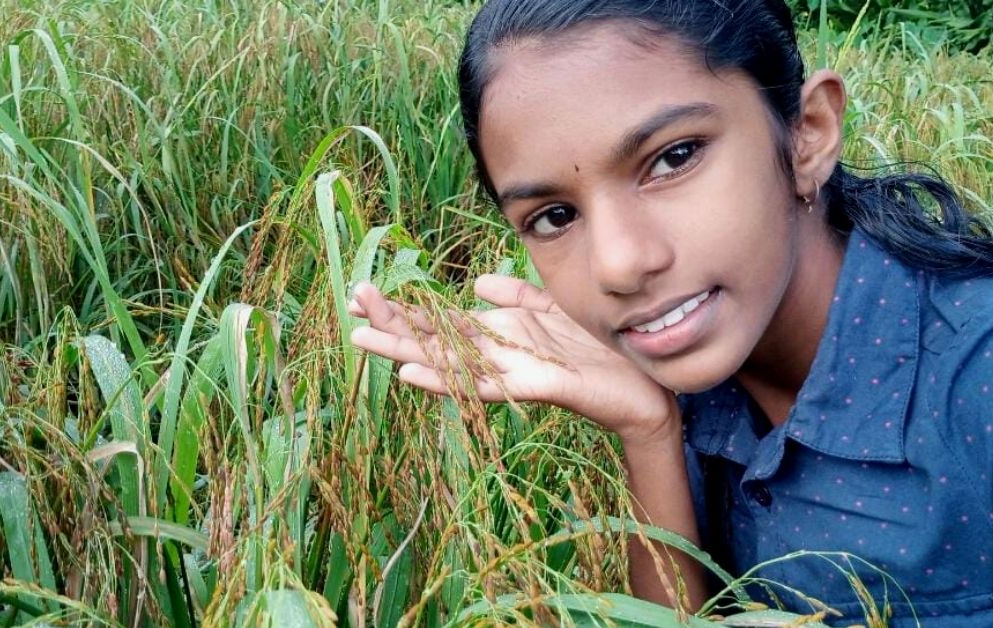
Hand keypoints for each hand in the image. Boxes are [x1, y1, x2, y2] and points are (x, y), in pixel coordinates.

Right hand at [347, 275, 678, 443]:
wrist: (645, 388)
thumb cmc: (601, 352)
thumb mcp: (555, 310)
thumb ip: (519, 295)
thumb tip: (477, 282)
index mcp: (501, 336)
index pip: (442, 321)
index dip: (403, 310)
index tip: (362, 293)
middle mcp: (499, 356)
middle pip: (435, 341)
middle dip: (392, 325)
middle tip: (348, 308)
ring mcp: (514, 373)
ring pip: (449, 363)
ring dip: (405, 353)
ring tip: (363, 341)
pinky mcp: (536, 386)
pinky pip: (487, 384)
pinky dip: (449, 381)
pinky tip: (415, 375)